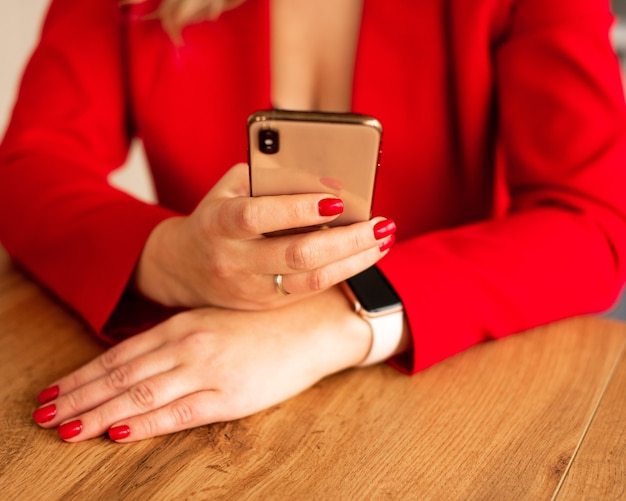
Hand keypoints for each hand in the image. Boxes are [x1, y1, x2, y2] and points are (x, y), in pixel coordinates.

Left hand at [32, 287, 372, 441]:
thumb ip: (181, 334)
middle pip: (120, 374)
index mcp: (183, 324)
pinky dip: (145, 423)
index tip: (54, 391)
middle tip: (44, 413)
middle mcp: (188, 344)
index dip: (83, 374)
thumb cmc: (267, 319)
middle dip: (78, 396)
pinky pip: (178, 412)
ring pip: (139, 393)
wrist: (316, 321)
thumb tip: (144, 354)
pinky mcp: (231, 394)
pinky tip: (118, 432)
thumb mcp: (217, 317)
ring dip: (98, 413)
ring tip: (65, 429)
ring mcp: (207, 369)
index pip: (120, 353)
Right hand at [134, 163, 395, 309]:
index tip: (336, 201)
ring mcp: (250, 288)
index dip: (296, 209)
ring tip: (383, 239)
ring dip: (354, 260)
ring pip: (311, 280)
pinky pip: (311, 290)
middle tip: (381, 224)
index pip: (257, 216)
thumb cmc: (216, 215)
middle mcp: (234, 260)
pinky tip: (364, 254)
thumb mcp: (231, 188)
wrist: (184, 267)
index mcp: (219, 223)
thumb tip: (325, 178)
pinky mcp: (266, 305)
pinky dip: (342, 271)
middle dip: (346, 240)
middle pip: (296, 255)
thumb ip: (270, 179)